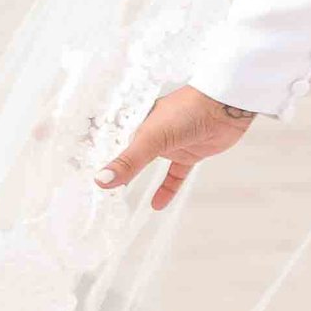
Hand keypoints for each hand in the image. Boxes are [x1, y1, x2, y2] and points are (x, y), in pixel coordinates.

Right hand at [95, 85, 254, 211]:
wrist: (226, 105)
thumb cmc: (187, 110)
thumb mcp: (152, 138)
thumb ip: (128, 161)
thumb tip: (101, 180)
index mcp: (138, 123)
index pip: (113, 143)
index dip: (99, 159)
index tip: (85, 178)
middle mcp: (152, 133)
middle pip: (131, 156)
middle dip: (117, 171)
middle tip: (100, 191)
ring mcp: (171, 144)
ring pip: (151, 166)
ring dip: (139, 180)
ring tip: (122, 199)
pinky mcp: (190, 154)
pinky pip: (175, 175)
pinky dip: (167, 189)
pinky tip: (157, 205)